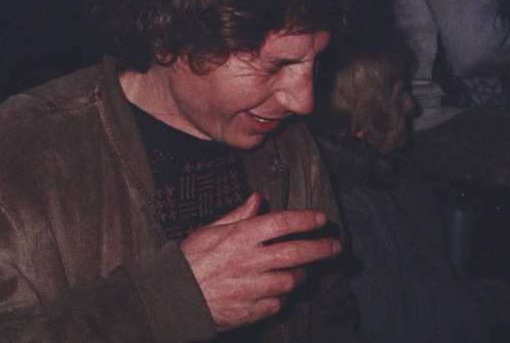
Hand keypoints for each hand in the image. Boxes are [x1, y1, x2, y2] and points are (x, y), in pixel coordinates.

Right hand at [179, 192, 340, 331]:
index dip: (305, 219)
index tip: (321, 218)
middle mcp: (249, 261)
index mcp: (240, 237)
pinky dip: (282, 297)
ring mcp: (251, 288)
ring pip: (291, 280)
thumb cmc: (190, 260)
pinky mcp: (250, 311)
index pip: (281, 223)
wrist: (173, 298)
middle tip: (336, 245)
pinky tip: (278, 291)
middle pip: (296, 252)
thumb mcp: (210, 230)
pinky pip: (278, 303)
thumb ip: (238, 215)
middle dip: (322, 248)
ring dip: (301, 275)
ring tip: (303, 271)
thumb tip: (257, 198)